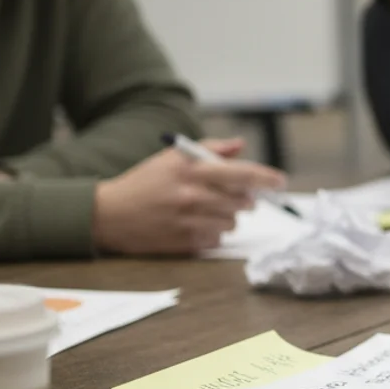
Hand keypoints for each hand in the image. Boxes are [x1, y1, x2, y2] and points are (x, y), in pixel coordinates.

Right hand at [92, 138, 286, 255]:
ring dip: (228, 217)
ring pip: (232, 222)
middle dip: (245, 200)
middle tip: (237, 197)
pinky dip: (213, 232)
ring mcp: (189, 221)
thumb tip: (239, 145)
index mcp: (192, 170)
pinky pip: (217, 239)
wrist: (109, 213)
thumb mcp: (172, 157)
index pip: (242, 173)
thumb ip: (209, 149)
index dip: (267, 178)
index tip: (280, 182)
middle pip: (243, 201)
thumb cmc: (145, 182)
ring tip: (208, 210)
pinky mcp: (184, 243)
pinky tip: (196, 224)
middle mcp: (193, 195)